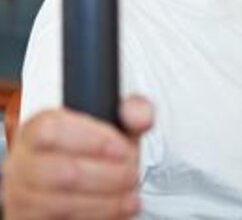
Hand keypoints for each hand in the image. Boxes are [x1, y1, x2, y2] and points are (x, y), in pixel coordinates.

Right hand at [2, 95, 153, 218]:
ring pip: (62, 204)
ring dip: (106, 202)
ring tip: (130, 195)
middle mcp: (24, 163)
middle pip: (62, 171)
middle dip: (108, 175)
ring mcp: (22, 197)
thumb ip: (132, 111)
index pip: (53, 130)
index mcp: (39, 129)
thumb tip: (139, 116)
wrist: (76, 181)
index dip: (91, 139)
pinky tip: (116, 211)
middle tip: (131, 174)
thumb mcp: (115, 124)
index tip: (121, 148)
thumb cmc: (91, 150)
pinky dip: (96, 218)